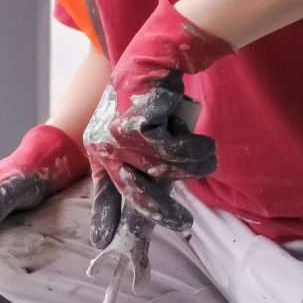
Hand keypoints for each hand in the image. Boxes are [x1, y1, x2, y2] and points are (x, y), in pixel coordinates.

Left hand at [84, 0, 231, 260]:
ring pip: (166, 172)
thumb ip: (143, 167)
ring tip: (203, 149)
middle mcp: (103, 148)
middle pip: (136, 195)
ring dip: (193, 161)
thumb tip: (150, 208)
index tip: (104, 244)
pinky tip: (195, 133)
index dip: (109, 219)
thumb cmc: (150, 99)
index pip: (107, 194)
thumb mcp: (141, 134)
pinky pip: (174, 155)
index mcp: (99, 152)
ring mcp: (118, 139)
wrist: (152, 57)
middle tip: (184, 225)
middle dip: (162, 213)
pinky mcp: (135, 129)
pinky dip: (193, 146)